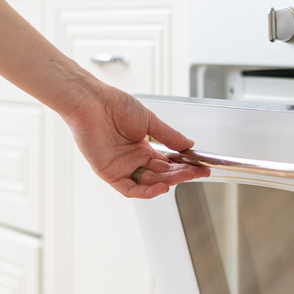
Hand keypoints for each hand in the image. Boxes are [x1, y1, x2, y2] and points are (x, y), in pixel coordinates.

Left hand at [61, 82, 209, 198]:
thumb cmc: (115, 105)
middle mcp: (132, 160)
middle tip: (197, 172)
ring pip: (148, 183)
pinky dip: (146, 191)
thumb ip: (169, 136)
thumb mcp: (150, 121)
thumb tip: (189, 145)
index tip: (201, 167)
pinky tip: (162, 187)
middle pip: (161, 174)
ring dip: (167, 182)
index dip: (184, 166)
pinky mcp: (109, 173)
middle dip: (180, 174)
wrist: (92, 102)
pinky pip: (129, 188)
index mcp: (141, 148)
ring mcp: (122, 168)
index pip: (167, 163)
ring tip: (184, 177)